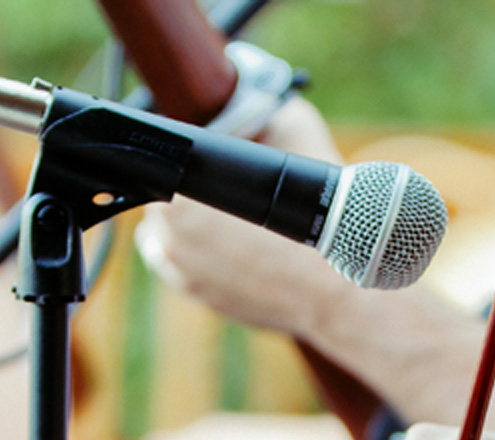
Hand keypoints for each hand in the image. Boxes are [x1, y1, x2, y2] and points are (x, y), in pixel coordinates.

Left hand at [136, 97, 353, 335]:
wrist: (332, 285)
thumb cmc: (313, 211)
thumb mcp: (294, 131)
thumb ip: (259, 106)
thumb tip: (241, 92)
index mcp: (180, 192)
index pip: (163, 158)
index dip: (184, 153)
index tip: (206, 152)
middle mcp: (167, 234)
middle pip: (162, 192)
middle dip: (186, 185)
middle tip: (221, 185)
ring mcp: (177, 268)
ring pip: (163, 229)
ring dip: (184, 219)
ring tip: (223, 216)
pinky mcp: (192, 293)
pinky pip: (175, 261)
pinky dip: (193, 249)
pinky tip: (222, 242)